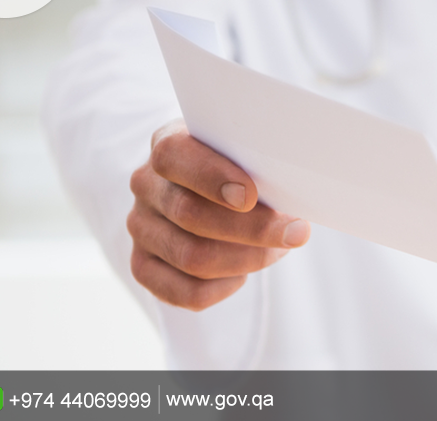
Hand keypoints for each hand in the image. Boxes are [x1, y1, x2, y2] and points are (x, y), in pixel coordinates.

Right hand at [127, 119, 309, 310]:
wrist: (216, 196)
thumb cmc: (243, 170)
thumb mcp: (251, 156)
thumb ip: (263, 168)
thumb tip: (294, 197)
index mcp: (168, 144)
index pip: (173, 155)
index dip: (211, 176)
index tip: (251, 195)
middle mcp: (146, 184)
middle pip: (190, 213)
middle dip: (252, 228)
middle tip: (296, 232)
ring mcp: (141, 226)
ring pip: (192, 257)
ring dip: (246, 259)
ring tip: (277, 250)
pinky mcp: (144, 265)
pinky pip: (186, 292)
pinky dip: (224, 287)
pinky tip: (243, 274)